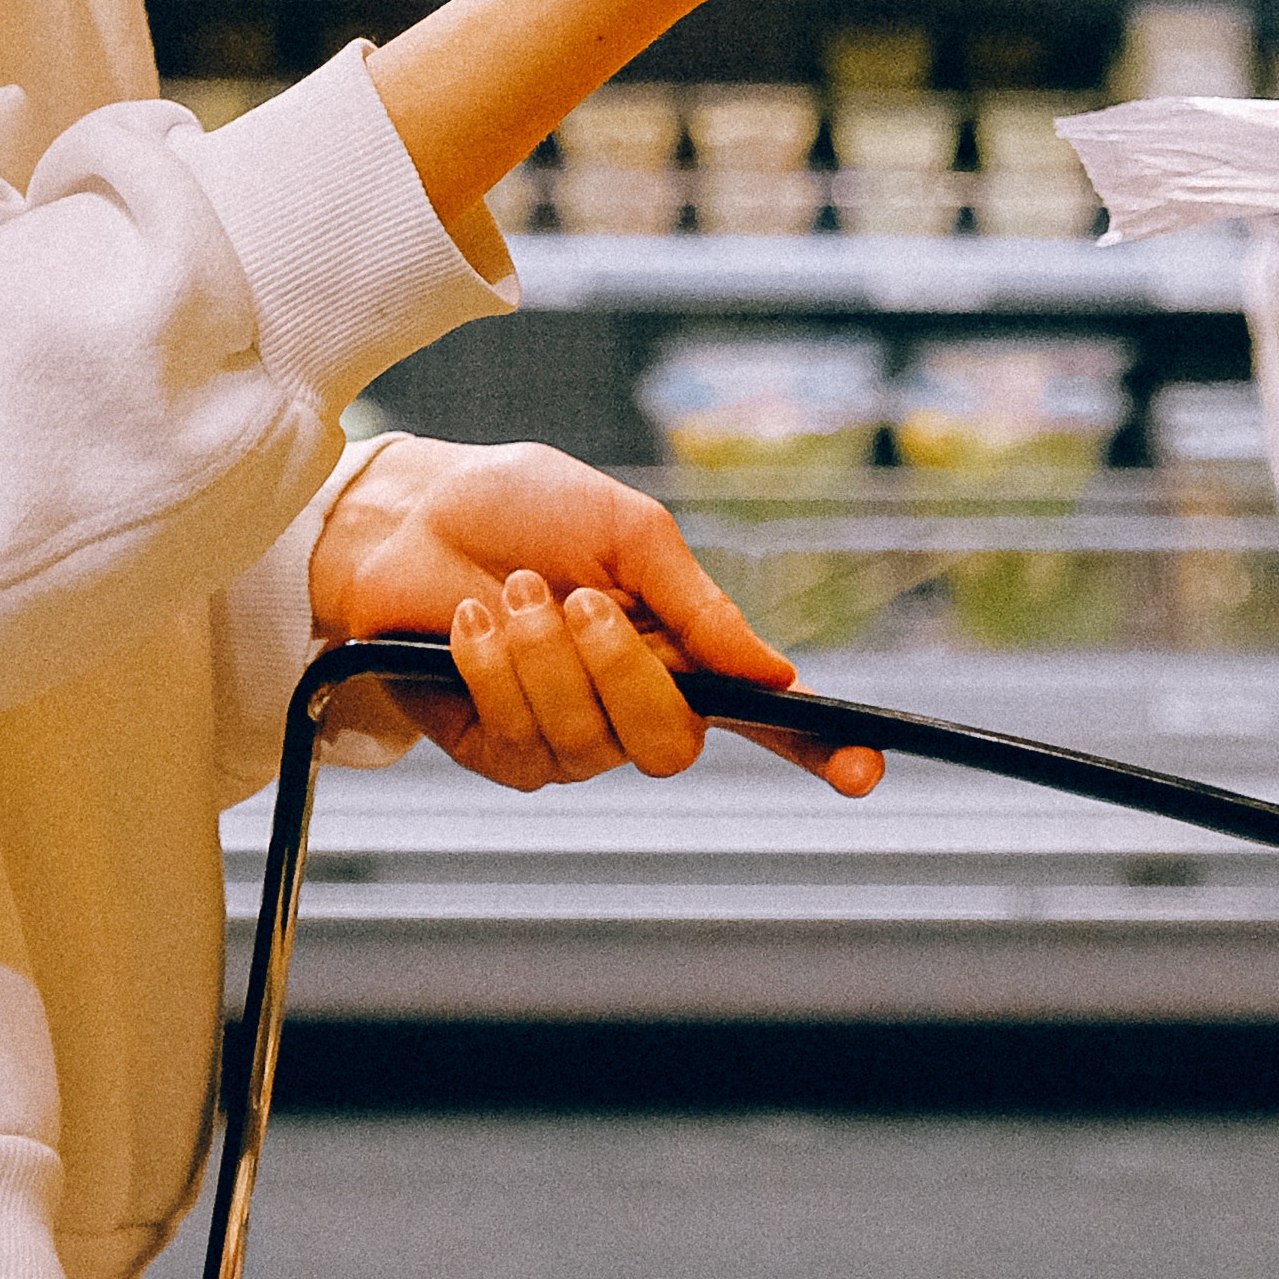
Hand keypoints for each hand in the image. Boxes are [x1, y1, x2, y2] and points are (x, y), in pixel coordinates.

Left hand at [307, 435, 882, 794]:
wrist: (410, 514)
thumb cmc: (520, 509)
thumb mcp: (627, 533)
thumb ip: (699, 605)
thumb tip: (777, 672)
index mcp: (681, 650)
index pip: (765, 718)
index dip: (822, 749)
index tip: (867, 770)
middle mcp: (633, 704)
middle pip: (673, 744)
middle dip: (624, 673)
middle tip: (580, 600)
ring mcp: (569, 737)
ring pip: (590, 743)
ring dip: (545, 658)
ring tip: (511, 592)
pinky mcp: (500, 751)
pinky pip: (523, 742)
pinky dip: (497, 670)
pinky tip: (472, 622)